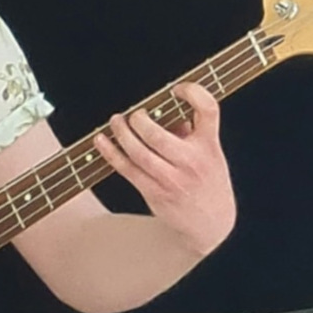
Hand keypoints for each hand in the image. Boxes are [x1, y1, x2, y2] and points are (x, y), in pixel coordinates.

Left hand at [94, 81, 235, 255]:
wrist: (211, 224)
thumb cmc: (208, 180)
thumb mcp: (210, 152)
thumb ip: (189, 129)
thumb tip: (161, 111)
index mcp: (209, 145)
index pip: (208, 109)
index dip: (193, 93)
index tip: (178, 88)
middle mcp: (191, 161)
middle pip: (157, 136)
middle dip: (139, 120)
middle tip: (134, 115)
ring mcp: (172, 179)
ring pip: (138, 153)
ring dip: (121, 134)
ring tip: (116, 122)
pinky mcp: (154, 192)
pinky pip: (127, 170)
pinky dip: (111, 153)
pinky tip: (101, 141)